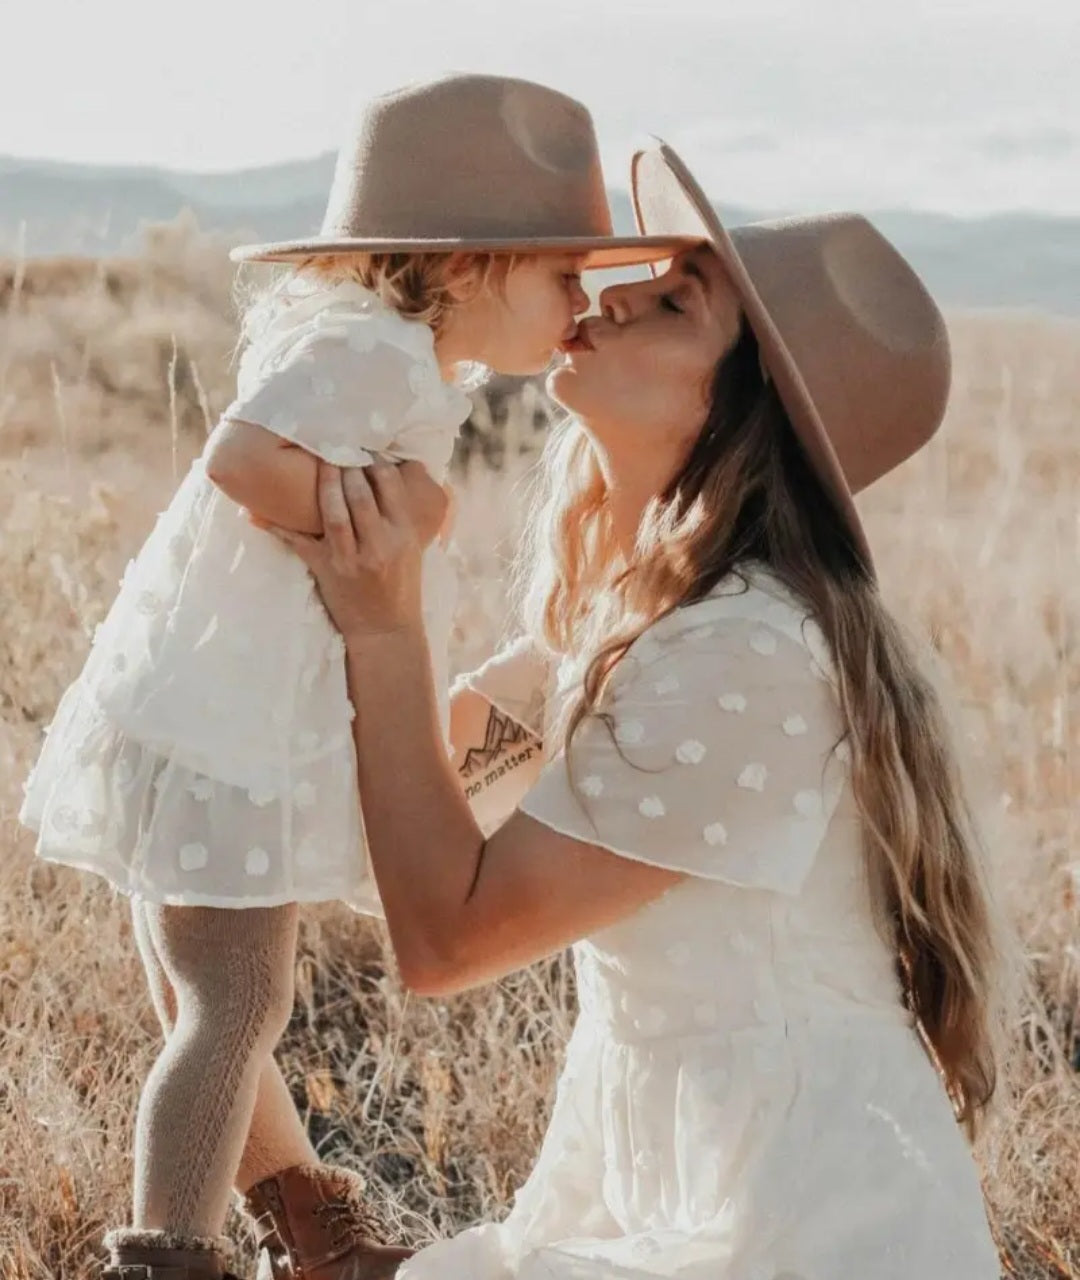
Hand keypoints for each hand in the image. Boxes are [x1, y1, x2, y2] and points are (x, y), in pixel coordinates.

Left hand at [265, 460, 425, 641]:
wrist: (386, 630)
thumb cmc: (401, 585)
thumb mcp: (412, 547)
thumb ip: (401, 514)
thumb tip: (392, 474)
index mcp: (404, 535)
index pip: (389, 486)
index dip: (375, 462)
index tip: (364, 449)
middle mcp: (380, 544)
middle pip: (359, 494)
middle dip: (346, 466)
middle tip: (335, 447)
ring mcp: (352, 558)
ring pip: (333, 512)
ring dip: (322, 484)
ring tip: (317, 463)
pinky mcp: (327, 570)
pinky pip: (298, 541)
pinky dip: (277, 525)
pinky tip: (258, 510)